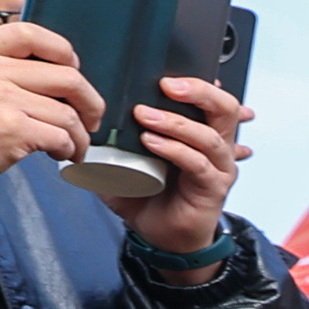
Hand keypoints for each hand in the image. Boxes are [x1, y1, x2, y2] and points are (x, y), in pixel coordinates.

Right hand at [0, 18, 96, 202]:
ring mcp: (1, 100)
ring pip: (67, 112)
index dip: (63, 52)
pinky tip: (60, 155)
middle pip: (66, 75)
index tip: (73, 70)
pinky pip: (60, 136)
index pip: (31, 34)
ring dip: (79, 133)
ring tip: (72, 146)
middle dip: (89, 100)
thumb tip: (29, 66)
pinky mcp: (11, 131)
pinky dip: (69, 148)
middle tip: (90, 117)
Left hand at [117, 74, 249, 258]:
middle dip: (198, 91)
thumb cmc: (150, 195)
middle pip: (224, 108)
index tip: (167, 72)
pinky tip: (151, 143)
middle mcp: (216, 146)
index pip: (211, 97)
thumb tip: (84, 113)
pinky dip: (175, 150)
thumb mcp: (127, 157)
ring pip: (210, 136)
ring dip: (176, 122)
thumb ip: (113, 135)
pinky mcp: (213, 188)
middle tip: (167, 85)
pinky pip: (198, 164)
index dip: (197, 81)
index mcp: (202, 131)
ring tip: (145, 116)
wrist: (162, 236)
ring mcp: (218, 167)